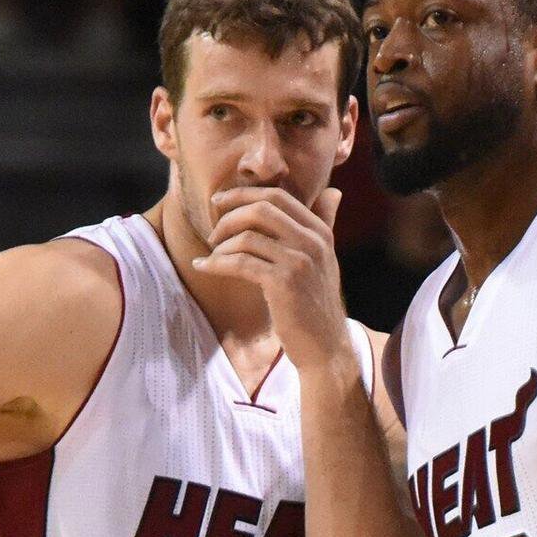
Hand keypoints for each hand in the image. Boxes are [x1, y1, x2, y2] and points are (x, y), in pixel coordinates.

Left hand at [192, 187, 352, 370]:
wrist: (326, 345)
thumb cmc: (317, 302)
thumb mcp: (326, 258)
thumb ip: (325, 223)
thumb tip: (333, 191)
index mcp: (320, 231)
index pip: (278, 196)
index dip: (243, 194)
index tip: (220, 201)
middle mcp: (313, 241)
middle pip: (261, 209)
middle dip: (229, 216)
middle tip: (213, 232)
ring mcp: (299, 261)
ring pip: (247, 237)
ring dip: (221, 245)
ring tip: (212, 255)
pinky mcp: (284, 283)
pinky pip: (241, 263)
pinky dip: (216, 263)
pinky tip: (203, 266)